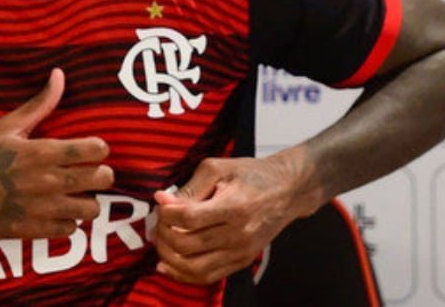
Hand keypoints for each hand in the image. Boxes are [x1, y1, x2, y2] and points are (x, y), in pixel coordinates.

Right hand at [0, 68, 113, 239]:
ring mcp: (44, 208)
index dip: (99, 148)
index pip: (95, 150)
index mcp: (42, 152)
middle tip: (92, 173)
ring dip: (88, 201)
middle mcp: (48, 181)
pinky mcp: (36, 230)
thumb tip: (59, 75)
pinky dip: (68, 221)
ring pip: (91, 209)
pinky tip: (58, 212)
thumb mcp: (7, 126)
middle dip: (102, 174)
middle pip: (102, 179)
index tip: (93, 149)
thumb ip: (39, 104)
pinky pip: (71, 229)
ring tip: (78, 195)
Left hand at [151, 153, 313, 284]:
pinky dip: (183, 274)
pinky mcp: (242, 261)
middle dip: (163, 233)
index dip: (167, 212)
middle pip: (187, 244)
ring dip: (169, 257)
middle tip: (157, 221)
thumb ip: (191, 187)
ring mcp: (241, 251)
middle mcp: (239, 234)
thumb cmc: (253, 175)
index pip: (189, 218)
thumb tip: (164, 201)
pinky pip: (207, 276)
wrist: (287, 191)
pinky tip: (168, 264)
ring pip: (194, 267)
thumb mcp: (219, 168)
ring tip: (160, 241)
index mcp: (234, 207)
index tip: (161, 201)